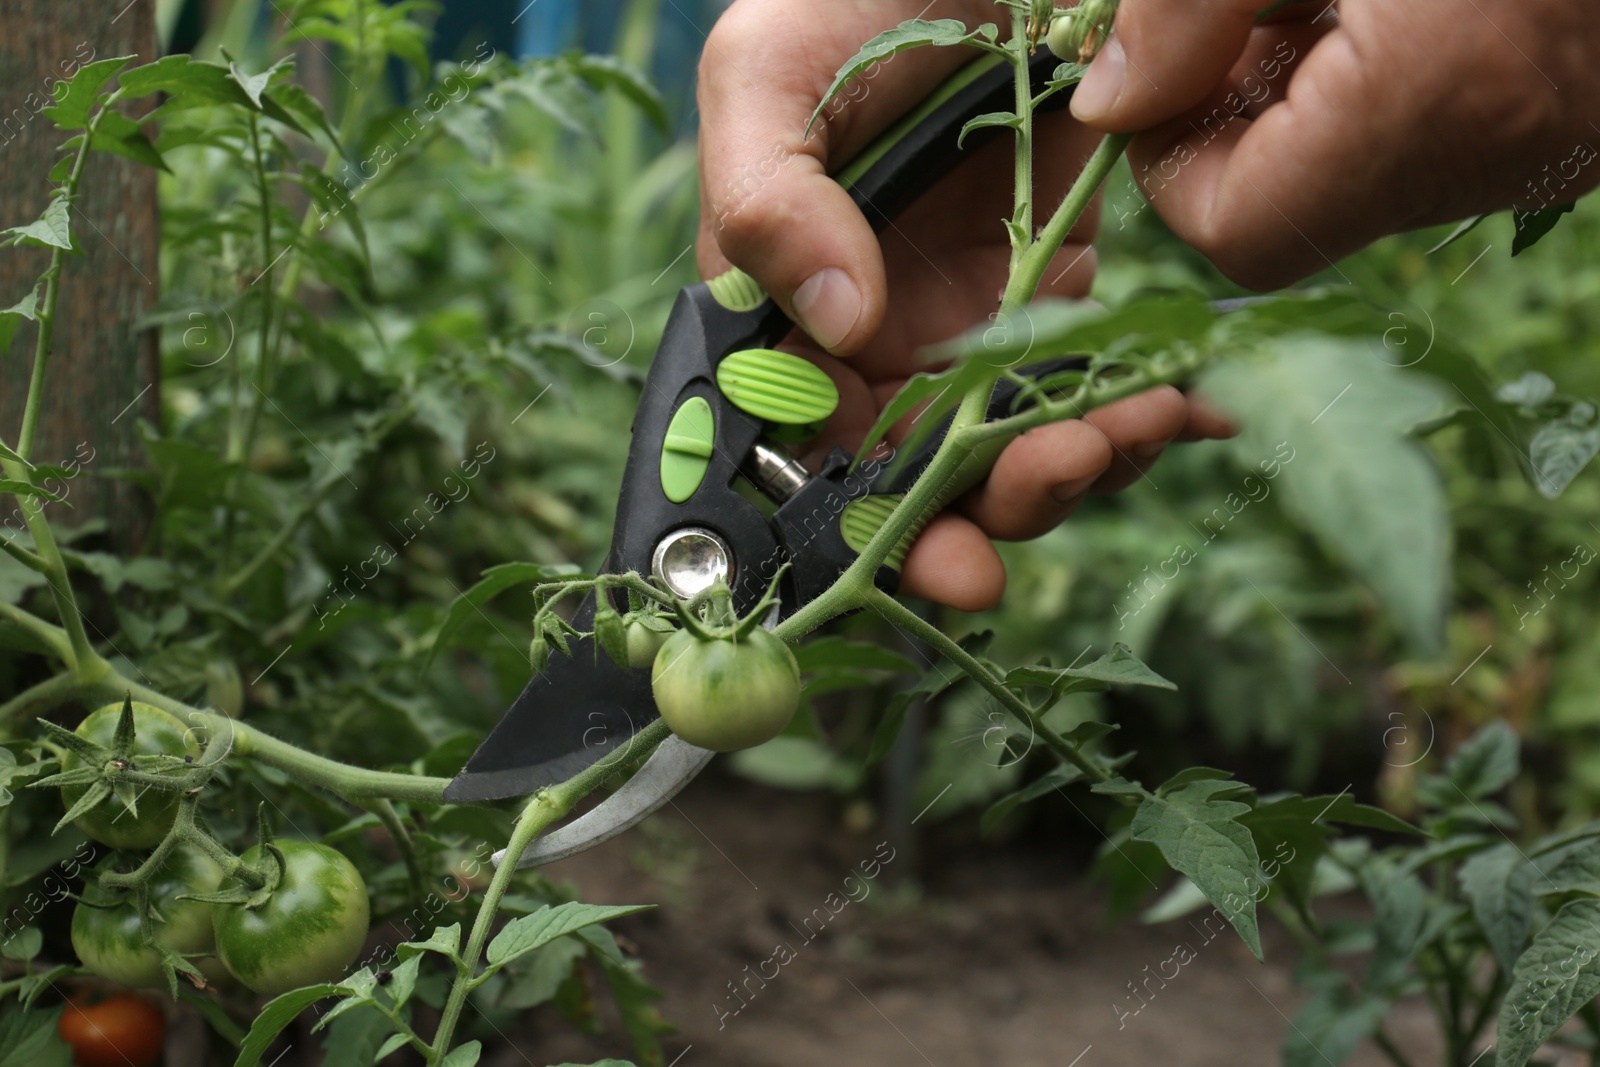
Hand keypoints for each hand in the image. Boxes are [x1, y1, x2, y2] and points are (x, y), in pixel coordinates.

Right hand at [696, 0, 1231, 610]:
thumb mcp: (767, 70)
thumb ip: (765, 201)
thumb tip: (835, 325)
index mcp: (780, 309)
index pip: (804, 448)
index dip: (861, 517)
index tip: (936, 545)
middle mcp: (866, 337)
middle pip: (911, 476)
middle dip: (981, 511)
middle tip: (1053, 486)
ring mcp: (960, 323)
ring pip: (1004, 447)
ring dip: (1066, 464)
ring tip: (1129, 429)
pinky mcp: (1047, 291)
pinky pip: (1080, 384)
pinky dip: (1130, 409)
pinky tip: (1176, 407)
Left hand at [1070, 0, 1599, 287]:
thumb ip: (1191, 2)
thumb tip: (1107, 101)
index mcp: (1432, 98)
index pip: (1233, 231)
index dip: (1169, 162)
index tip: (1166, 64)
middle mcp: (1502, 152)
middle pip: (1293, 206)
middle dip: (1238, 110)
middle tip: (1251, 2)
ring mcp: (1553, 147)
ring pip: (1364, 167)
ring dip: (1310, 83)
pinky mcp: (1580, 118)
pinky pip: (1443, 126)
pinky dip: (1387, 69)